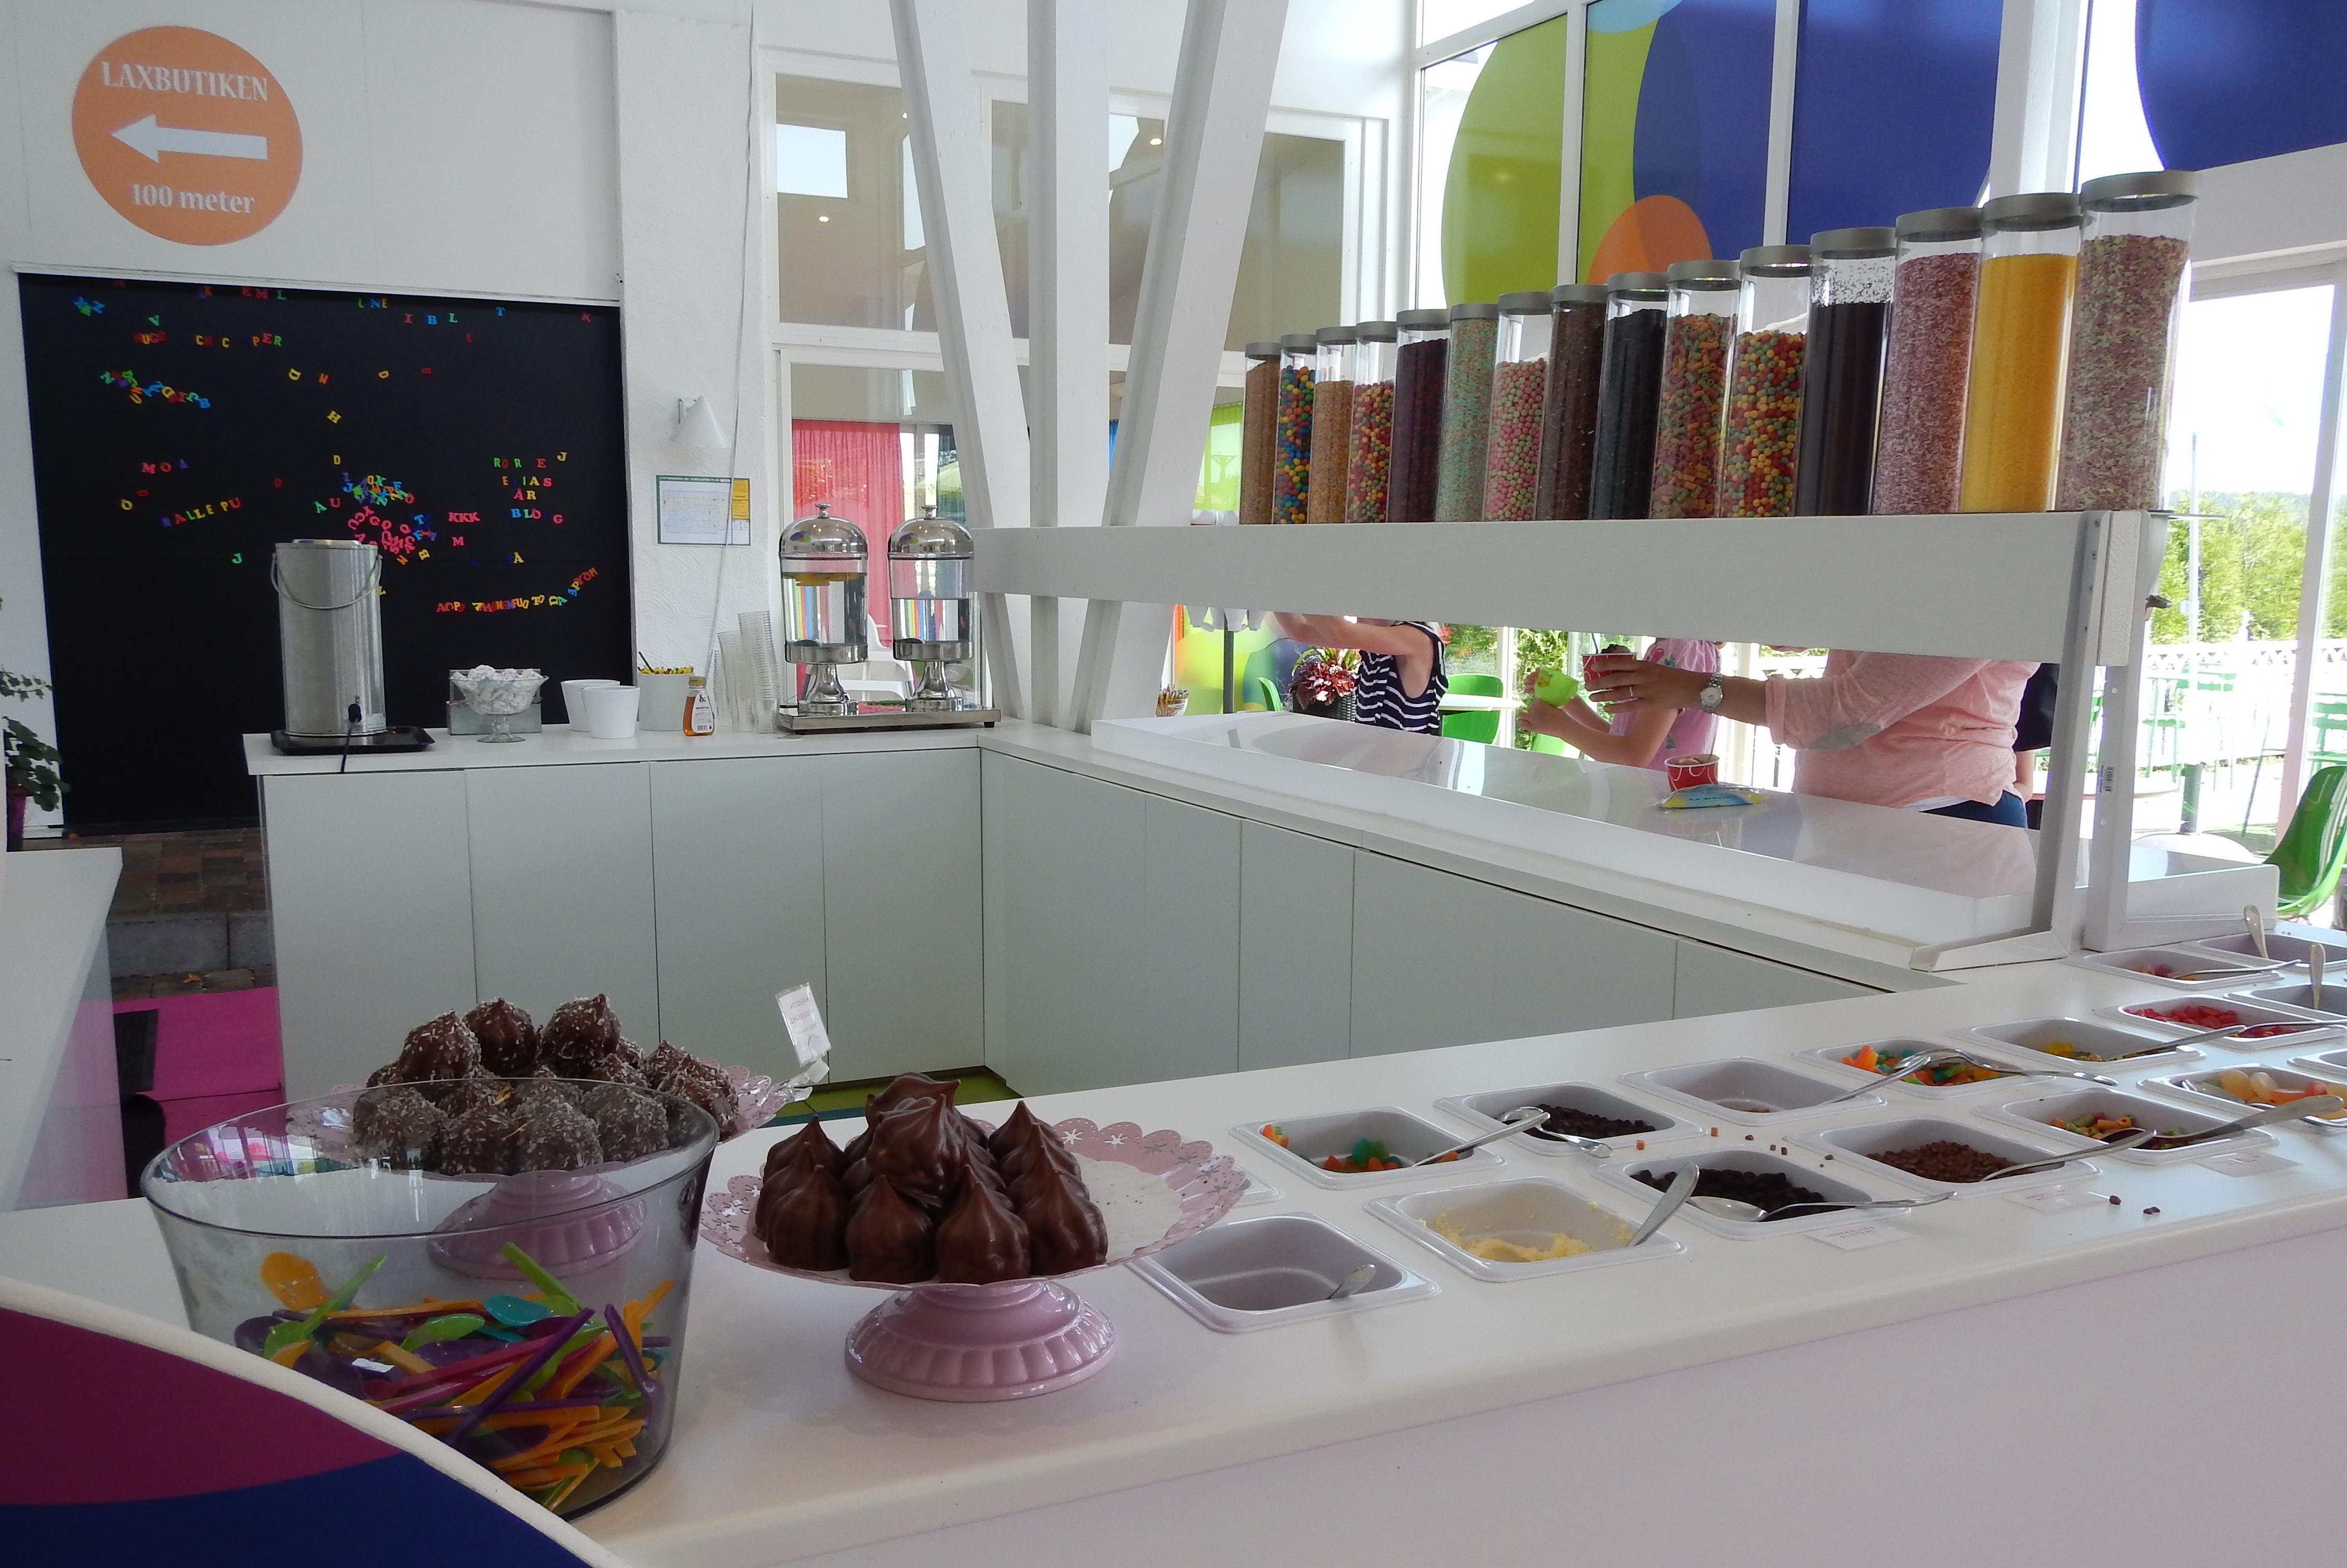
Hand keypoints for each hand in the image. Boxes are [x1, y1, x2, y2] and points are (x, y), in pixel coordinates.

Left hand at [1519, 698, 1561, 737]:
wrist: (1563, 726)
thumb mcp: (1553, 706)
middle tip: (1536, 714)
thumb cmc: (1561, 716)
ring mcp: (1532, 719)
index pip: (1533, 702)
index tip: (1540, 708)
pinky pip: (1521, 724)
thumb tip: (1541, 706)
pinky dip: (1523, 723)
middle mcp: (1534, 710)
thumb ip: (1545, 705)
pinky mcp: (1532, 727)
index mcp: (1539, 703)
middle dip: (1532, 710)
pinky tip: (1527, 724)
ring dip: (1524, 715)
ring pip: (1521, 715)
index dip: (1537, 705)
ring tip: (1529, 718)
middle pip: (1528, 708)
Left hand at [1583, 654, 1703, 712]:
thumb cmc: (1673, 678)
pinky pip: (1629, 705)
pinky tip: (1607, 708)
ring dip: (1604, 695)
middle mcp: (1643, 676)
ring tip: (1593, 697)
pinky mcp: (1650, 703)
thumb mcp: (1655, 668)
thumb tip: (1621, 672)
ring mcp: (1646, 690)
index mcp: (1644, 665)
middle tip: (1588, 685)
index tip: (1593, 667)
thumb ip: (1640, 670)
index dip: (1605, 665)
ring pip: (1620, 693)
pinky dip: (1617, 707)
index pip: (1620, 664)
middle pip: (1616, 679)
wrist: (1691, 688)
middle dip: (1599, 682)